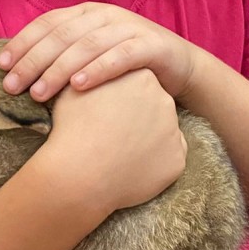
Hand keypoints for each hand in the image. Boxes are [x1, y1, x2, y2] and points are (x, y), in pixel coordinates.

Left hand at [0, 3, 195, 101]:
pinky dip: (98, 69)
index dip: (22, 43)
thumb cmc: (125, 65)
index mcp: (85, 13)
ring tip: (40, 93)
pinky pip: (121, 56)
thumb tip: (16, 71)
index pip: (46, 23)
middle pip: (61, 35)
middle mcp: (104, 15)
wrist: (178, 66)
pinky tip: (79, 87)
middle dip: (33, 60)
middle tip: (13, 86)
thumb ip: (62, 55)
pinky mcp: (150, 45)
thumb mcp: (90, 55)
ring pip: (87, 45)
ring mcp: (128, 27)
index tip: (1, 66)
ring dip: (60, 69)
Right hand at [40, 70, 187, 214]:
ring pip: (161, 133)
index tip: (106, 111)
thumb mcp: (75, 90)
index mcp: (142, 77)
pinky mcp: (176, 160)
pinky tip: (131, 168)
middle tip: (112, 133)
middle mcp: (164, 100)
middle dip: (137, 117)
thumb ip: (93, 79)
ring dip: (146, 140)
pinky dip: (153, 164)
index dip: (121, 98)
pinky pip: (167, 159)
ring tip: (118, 152)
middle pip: (153, 106)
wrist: (78, 174)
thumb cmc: (72, 129)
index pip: (139, 83)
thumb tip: (89, 76)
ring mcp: (173, 131)